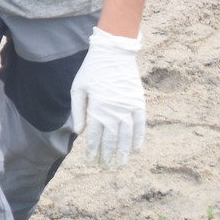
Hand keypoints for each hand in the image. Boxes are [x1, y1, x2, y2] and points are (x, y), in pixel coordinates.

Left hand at [69, 28, 145, 166]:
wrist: (114, 52)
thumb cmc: (92, 69)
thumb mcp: (78, 87)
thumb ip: (78, 111)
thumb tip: (80, 133)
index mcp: (97, 109)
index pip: (94, 137)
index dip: (92, 151)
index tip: (90, 162)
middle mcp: (113, 112)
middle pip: (111, 140)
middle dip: (107, 155)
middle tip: (104, 167)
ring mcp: (128, 109)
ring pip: (126, 137)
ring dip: (123, 153)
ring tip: (120, 165)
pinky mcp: (139, 104)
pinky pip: (140, 126)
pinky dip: (139, 139)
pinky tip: (136, 150)